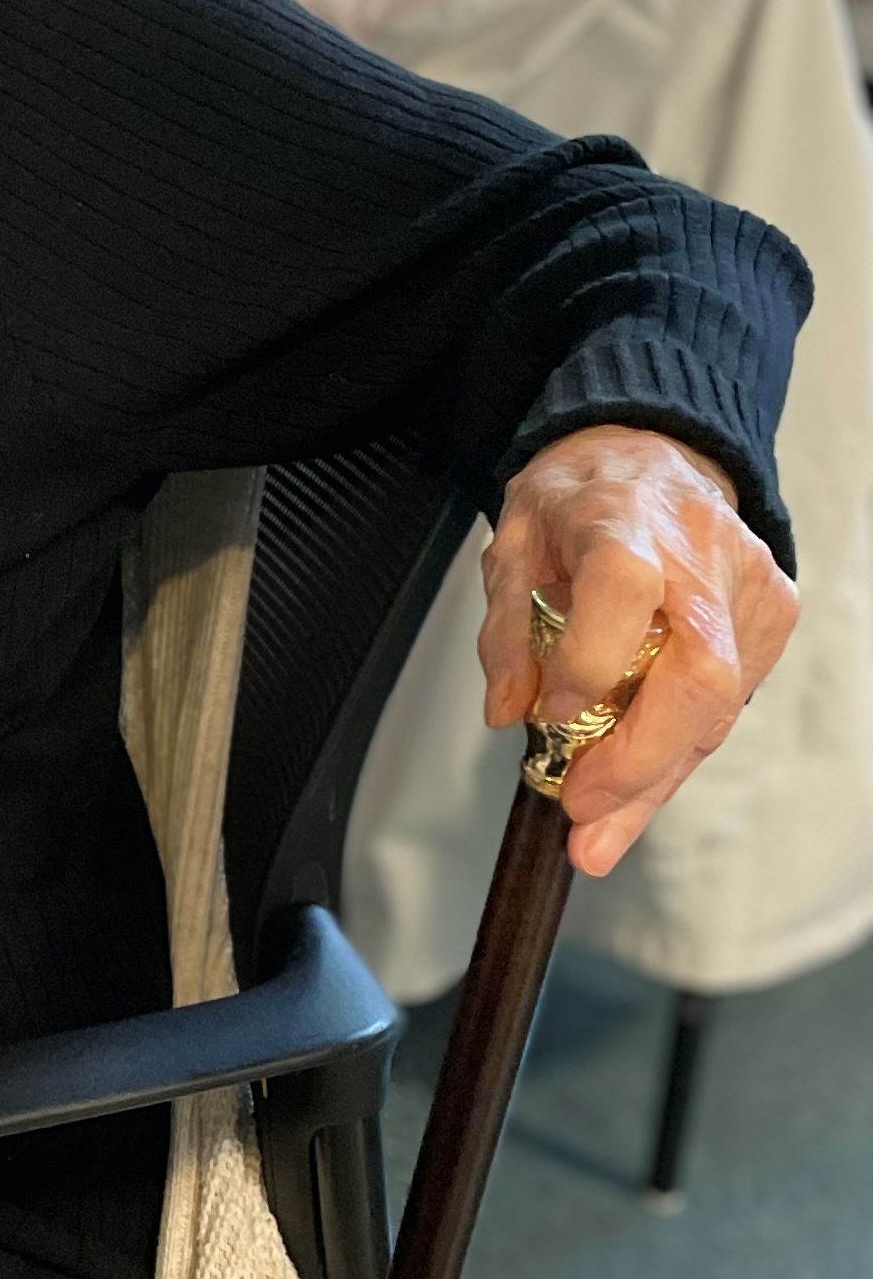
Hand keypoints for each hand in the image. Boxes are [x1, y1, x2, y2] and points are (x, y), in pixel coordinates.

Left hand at [479, 425, 798, 877]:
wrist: (652, 451)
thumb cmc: (578, 498)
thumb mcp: (511, 543)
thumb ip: (505, 631)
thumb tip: (510, 712)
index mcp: (622, 520)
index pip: (621, 592)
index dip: (590, 666)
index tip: (550, 716)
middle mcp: (699, 552)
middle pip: (699, 675)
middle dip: (640, 762)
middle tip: (582, 814)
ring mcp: (747, 585)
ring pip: (717, 706)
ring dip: (656, 777)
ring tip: (600, 827)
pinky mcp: (772, 615)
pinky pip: (726, 703)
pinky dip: (677, 748)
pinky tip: (636, 777)